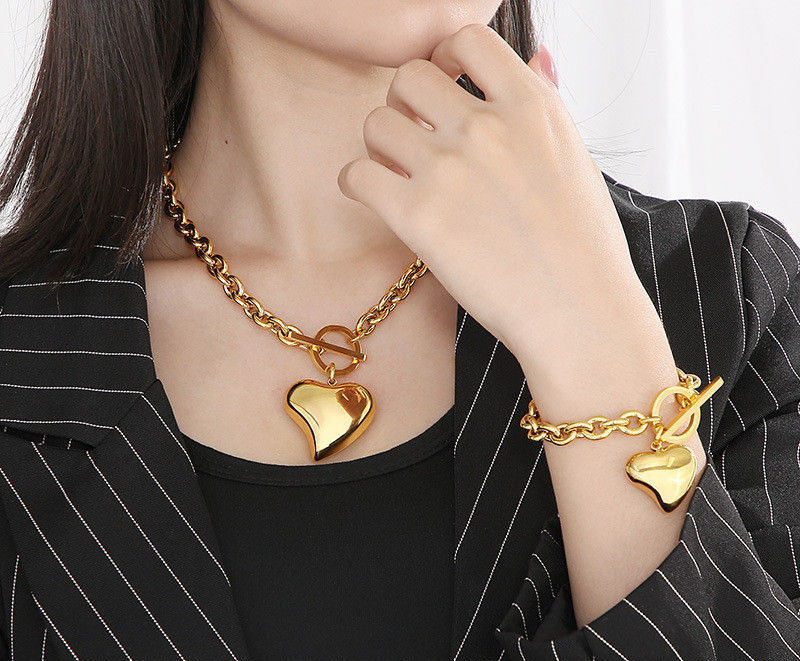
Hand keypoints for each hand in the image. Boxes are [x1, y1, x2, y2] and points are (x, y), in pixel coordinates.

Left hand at [337, 23, 645, 369]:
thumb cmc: (582, 246)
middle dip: (404, 104)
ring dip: (379, 146)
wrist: (577, 310)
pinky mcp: (418, 216)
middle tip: (413, 136)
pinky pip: (355, 175)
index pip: (465, 39)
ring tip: (397, 175)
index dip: (444, 58)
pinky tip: (377, 200)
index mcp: (530, 106)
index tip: (444, 88)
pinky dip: (356, 184)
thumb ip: (546, 102)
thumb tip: (537, 55)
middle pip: (408, 77)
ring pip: (376, 123)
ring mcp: (449, 169)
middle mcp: (486, 127)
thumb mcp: (575, 158)